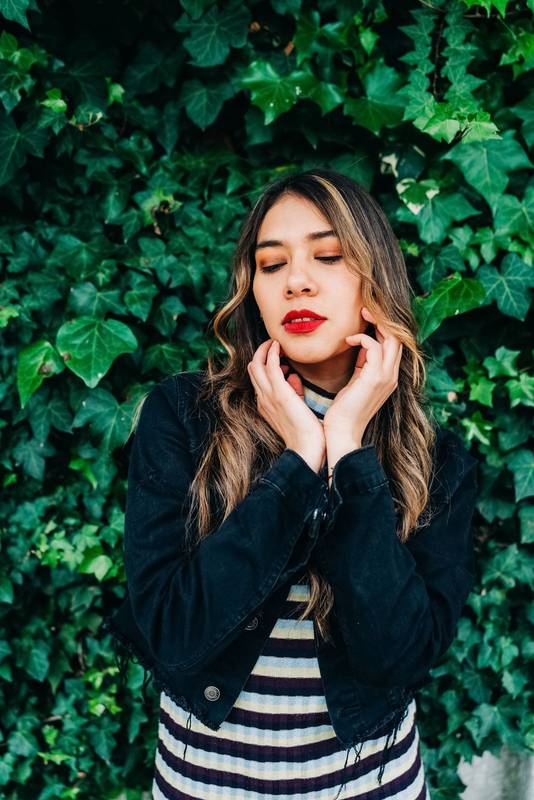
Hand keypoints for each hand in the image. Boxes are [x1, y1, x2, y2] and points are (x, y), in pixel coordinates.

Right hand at [247, 339, 325, 471]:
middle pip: (252, 369)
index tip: (281, 359)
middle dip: (261, 353)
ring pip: (256, 365)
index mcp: (265, 405)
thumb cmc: (306, 432)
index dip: (265, 365)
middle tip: (274, 344)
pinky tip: (278, 345)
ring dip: (265, 350)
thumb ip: (294, 392)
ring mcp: (268, 396)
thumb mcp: (297, 408)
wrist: (307, 448)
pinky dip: (272, 353)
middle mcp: (263, 399)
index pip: (257, 379)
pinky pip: (270, 366)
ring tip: (275, 342)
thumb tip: (295, 377)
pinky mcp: (279, 393)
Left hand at [322, 307, 402, 439]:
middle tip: (366, 309)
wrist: (343, 432)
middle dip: (384, 319)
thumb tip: (361, 344)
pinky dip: (362, 339)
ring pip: (392, 339)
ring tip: (361, 315)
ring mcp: (386, 377)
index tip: (368, 316)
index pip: (396, 344)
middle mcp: (392, 375)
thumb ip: (363, 364)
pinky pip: (375, 348)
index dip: (385, 327)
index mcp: (389, 376)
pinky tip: (348, 341)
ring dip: (377, 323)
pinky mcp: (374, 378)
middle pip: (399, 337)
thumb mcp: (357, 381)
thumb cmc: (345, 409)